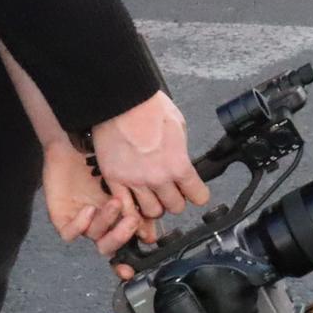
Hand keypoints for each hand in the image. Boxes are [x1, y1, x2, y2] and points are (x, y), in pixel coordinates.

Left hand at [42, 141, 143, 248]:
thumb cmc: (103, 155)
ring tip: (115, 202)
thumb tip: (156, 224)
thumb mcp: (127, 177)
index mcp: (118, 216)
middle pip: (110, 246)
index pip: (127, 241)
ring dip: (107, 222)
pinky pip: (69, 233)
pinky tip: (89, 209)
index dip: (131, 251)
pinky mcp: (61, 217)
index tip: (142, 247)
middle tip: (133, 220)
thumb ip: (142, 201)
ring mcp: (81, 220)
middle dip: (122, 236)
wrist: (76, 141)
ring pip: (94, 237)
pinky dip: (80, 225)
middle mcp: (100, 221)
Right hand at [89, 90, 207, 220]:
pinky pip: (124, 207)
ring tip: (153, 195)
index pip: (198, 196)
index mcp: (178, 164)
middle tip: (173, 192)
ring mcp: (134, 181)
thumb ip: (181, 152)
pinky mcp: (114, 179)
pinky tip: (135, 201)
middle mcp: (157, 177)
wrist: (121, 101)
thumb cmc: (149, 108)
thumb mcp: (179, 128)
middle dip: (176, 200)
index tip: (196, 193)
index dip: (199, 194)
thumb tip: (181, 162)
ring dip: (155, 205)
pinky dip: (131, 208)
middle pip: (175, 207)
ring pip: (151, 212)